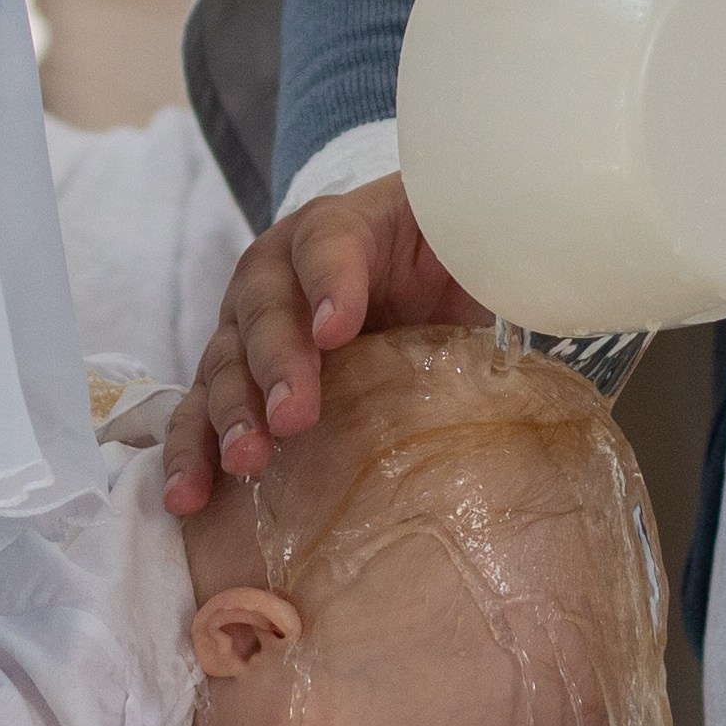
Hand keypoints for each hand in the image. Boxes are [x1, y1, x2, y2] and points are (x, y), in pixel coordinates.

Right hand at [161, 174, 484, 513]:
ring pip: (223, 364)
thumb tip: (538, 277)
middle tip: (293, 415)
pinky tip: (187, 497)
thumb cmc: (438, 262)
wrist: (403, 278)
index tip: (340, 329)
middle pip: (264, 309)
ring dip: (229, 414)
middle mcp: (275, 273)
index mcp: (337, 228)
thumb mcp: (466, 243)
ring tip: (247, 459)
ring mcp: (245, 329)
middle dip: (276, 363)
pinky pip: (199, 415)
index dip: (330, 283)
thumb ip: (489, 249)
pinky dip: (189, 453)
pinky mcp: (235, 383)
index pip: (327, 244)